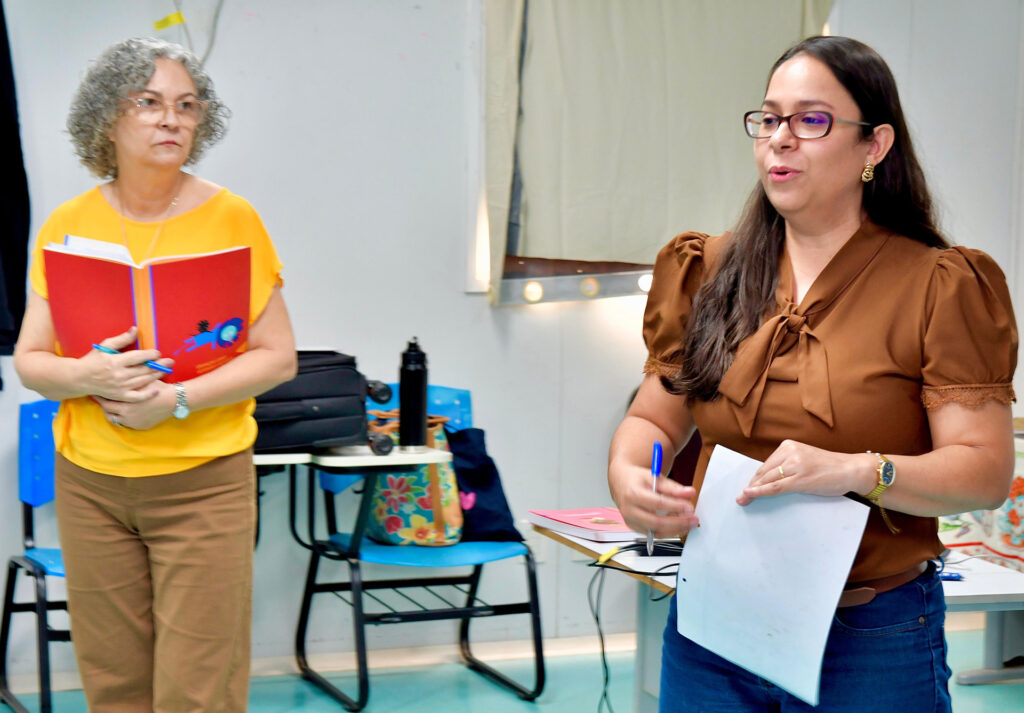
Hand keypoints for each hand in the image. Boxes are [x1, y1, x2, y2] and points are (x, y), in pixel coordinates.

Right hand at [80, 327, 173, 401]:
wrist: (78, 378)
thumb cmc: (92, 360)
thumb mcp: (105, 346)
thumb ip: (122, 339)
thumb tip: (135, 329)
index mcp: (115, 361)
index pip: (138, 357)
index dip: (150, 354)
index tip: (157, 353)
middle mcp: (119, 374)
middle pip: (144, 369)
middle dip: (159, 365)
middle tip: (170, 362)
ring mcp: (119, 386)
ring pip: (143, 381)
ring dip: (156, 376)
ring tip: (166, 371)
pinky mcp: (119, 395)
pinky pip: (136, 396)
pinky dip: (147, 394)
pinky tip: (156, 390)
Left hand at [94, 380, 175, 429]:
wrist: (174, 400)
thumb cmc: (157, 388)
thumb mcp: (141, 382)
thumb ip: (127, 381)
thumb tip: (113, 375)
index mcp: (126, 405)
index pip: (106, 403)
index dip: (100, 397)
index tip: (96, 392)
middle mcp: (127, 417)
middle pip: (108, 413)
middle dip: (104, 405)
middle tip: (101, 399)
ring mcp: (134, 423)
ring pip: (116, 420)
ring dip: (113, 413)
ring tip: (112, 406)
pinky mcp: (141, 426)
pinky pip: (128, 424)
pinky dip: (124, 418)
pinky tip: (125, 411)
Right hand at [609, 461, 699, 537]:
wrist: (621, 482)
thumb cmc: (637, 478)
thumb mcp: (654, 477)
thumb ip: (673, 487)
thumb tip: (690, 493)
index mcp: (632, 494)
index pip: (657, 504)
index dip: (675, 506)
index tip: (690, 507)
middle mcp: (629, 510)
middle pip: (656, 522)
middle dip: (678, 522)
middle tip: (693, 519)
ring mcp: (630, 521)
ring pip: (656, 532)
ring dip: (675, 530)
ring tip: (689, 524)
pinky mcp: (634, 528)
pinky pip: (653, 534)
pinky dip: (668, 532)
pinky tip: (679, 526)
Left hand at [737, 440, 875, 504]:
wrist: (850, 469)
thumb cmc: (829, 467)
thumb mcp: (804, 459)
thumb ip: (788, 465)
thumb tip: (769, 479)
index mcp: (789, 446)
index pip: (766, 464)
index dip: (755, 478)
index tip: (747, 487)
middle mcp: (790, 452)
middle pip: (764, 472)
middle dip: (752, 485)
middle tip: (741, 496)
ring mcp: (795, 465)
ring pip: (767, 480)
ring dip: (753, 490)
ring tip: (743, 500)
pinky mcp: (800, 479)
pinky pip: (775, 487)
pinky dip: (760, 492)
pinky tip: (750, 495)